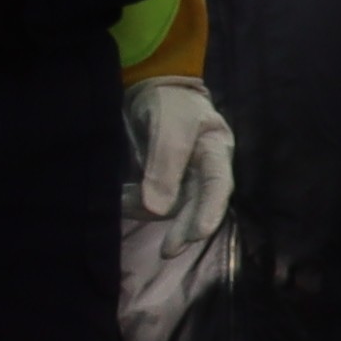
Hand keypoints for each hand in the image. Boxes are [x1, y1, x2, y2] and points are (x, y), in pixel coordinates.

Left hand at [125, 73, 235, 258]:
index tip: (195, 236)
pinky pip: (155, 201)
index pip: (217, 186)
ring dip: (150, 211)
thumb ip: (165, 164)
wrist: (152, 89)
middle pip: (198, 204)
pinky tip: (123, 199)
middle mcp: (204, 170)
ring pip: (174, 206)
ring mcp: (185, 177)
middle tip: (168, 251)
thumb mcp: (169, 125)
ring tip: (124, 201)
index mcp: (216, 151)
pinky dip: (139, 205)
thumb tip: (159, 209)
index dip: (208, 212)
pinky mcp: (165, 181)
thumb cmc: (168, 102)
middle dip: (184, 228)